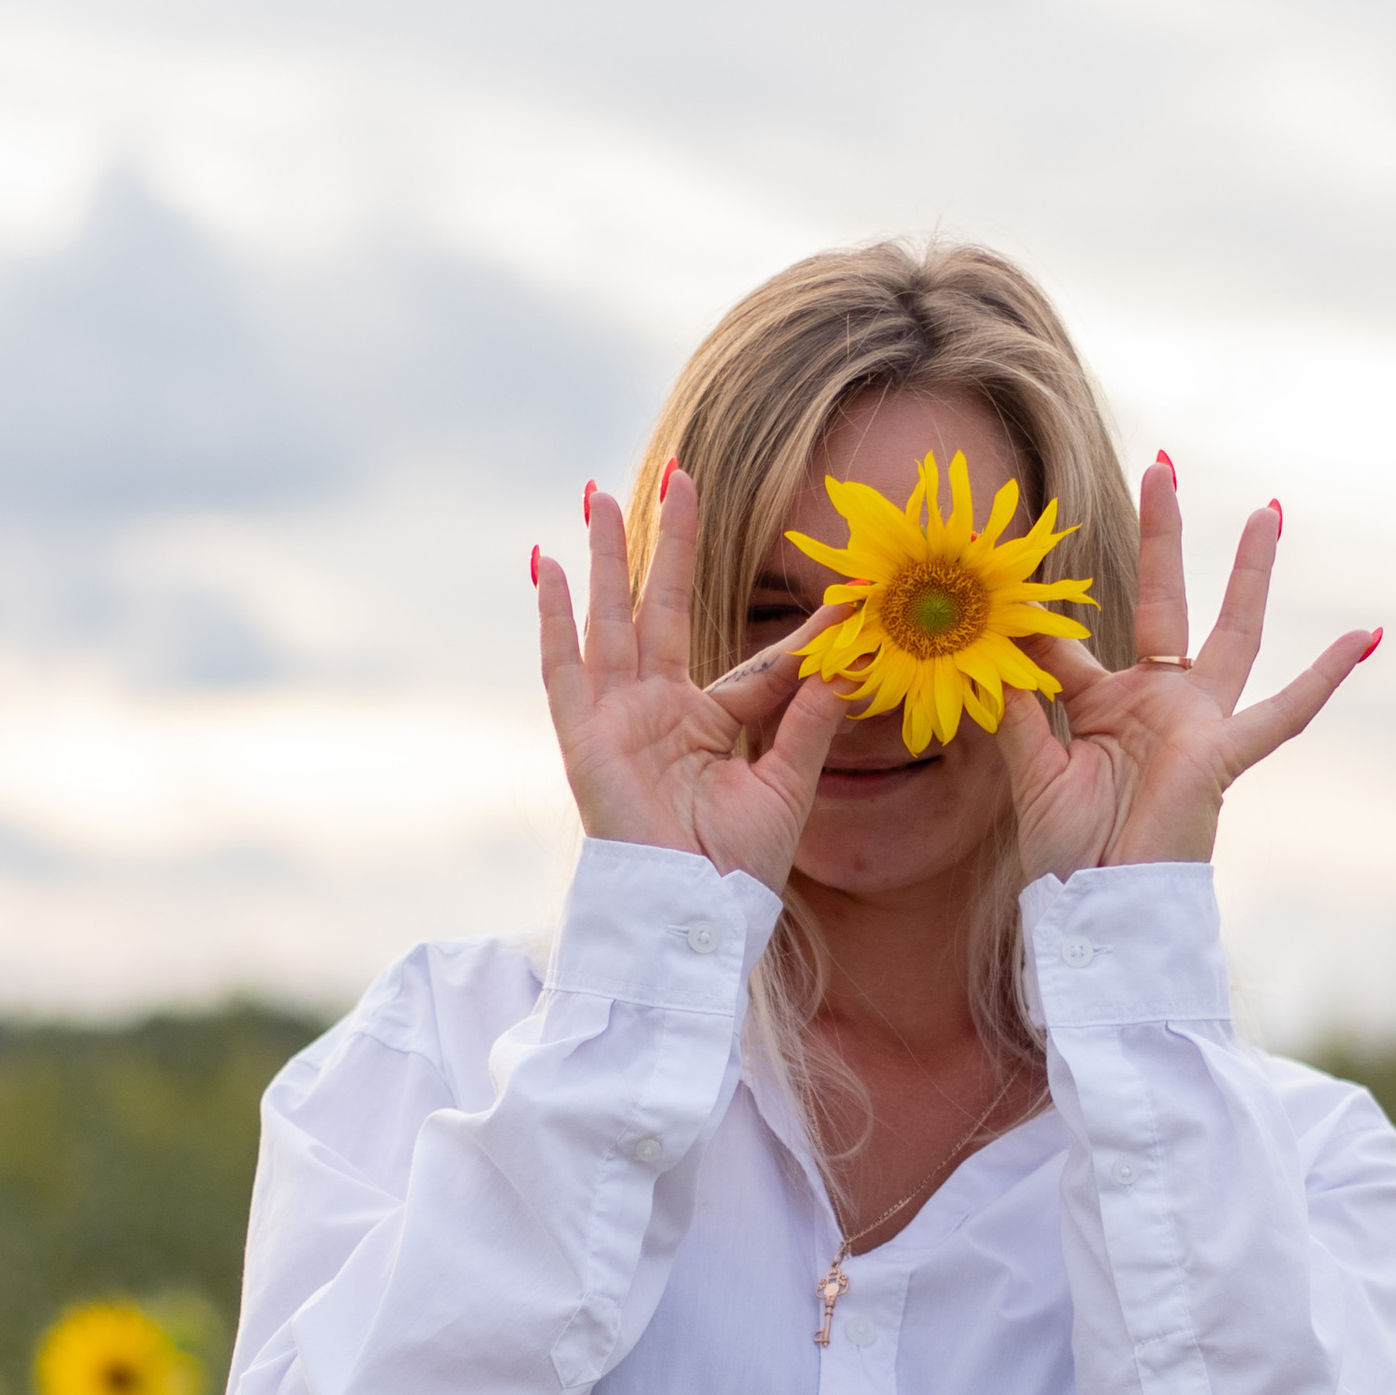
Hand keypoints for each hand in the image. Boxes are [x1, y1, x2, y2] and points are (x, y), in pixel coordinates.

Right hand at [536, 471, 841, 891]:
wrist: (687, 920)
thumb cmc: (734, 873)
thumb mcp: (786, 789)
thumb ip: (809, 722)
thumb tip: (849, 659)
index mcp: (710, 728)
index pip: (758, 664)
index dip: (799, 634)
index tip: (843, 592)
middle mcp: (659, 714)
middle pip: (663, 609)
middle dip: (669, 543)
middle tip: (681, 473)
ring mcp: (618, 723)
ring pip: (611, 620)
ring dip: (605, 556)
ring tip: (602, 491)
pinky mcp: (584, 741)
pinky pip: (563, 670)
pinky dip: (553, 620)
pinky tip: (546, 566)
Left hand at [995, 461, 1380, 874]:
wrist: (1101, 915)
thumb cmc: (1066, 857)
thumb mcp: (1030, 772)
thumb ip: (1017, 706)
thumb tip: (993, 641)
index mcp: (1102, 707)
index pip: (1073, 639)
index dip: (1043, 607)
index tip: (1016, 558)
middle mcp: (1154, 702)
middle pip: (1163, 599)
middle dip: (1163, 534)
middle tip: (1161, 466)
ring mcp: (1194, 723)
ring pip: (1232, 631)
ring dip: (1250, 571)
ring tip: (1269, 510)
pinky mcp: (1222, 755)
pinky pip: (1283, 712)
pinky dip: (1325, 676)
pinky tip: (1365, 635)